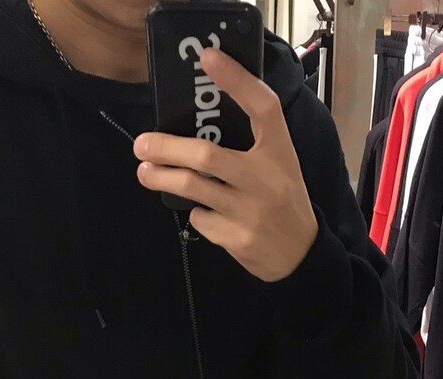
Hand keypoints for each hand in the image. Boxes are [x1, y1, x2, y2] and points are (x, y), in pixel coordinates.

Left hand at [133, 48, 318, 282]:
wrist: (300, 255)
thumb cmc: (283, 199)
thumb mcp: (280, 163)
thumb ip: (252, 141)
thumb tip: (200, 117)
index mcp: (280, 152)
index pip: (263, 107)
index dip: (236, 80)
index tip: (207, 58)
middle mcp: (266, 180)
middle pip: (207, 156)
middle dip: (167, 148)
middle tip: (142, 144)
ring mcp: (250, 212)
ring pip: (193, 188)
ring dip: (162, 178)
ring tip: (145, 171)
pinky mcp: (237, 240)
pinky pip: (201, 219)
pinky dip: (196, 212)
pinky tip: (205, 212)